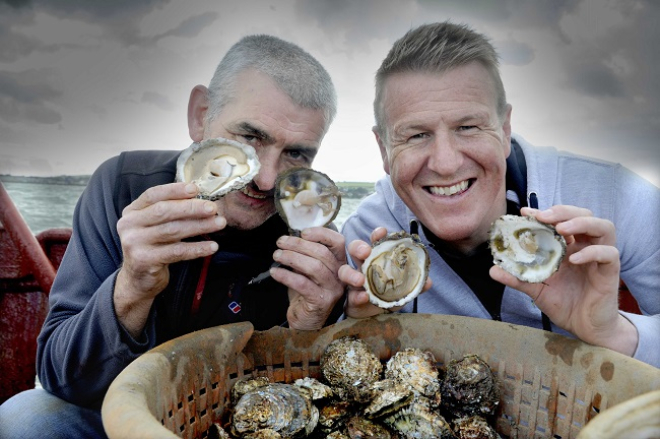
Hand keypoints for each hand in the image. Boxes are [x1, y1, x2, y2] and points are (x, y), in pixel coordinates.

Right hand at [114, 182, 225, 335]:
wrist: (138, 280)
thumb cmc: (153, 247)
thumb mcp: (155, 226)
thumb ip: (170, 212)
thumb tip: (201, 199)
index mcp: (132, 212)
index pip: (153, 195)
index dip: (175, 190)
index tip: (195, 188)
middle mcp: (129, 225)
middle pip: (164, 211)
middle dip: (192, 208)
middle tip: (213, 208)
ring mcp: (134, 243)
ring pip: (173, 231)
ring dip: (199, 226)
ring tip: (219, 223)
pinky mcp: (144, 260)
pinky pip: (177, 252)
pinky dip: (197, 248)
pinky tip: (212, 246)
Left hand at [270, 227, 346, 329]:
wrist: (304, 321)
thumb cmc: (305, 292)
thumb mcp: (307, 269)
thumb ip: (305, 254)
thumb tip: (290, 237)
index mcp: (339, 264)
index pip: (338, 242)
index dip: (321, 233)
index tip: (302, 232)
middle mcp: (340, 276)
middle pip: (323, 253)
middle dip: (299, 244)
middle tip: (281, 242)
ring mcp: (332, 290)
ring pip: (314, 267)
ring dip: (292, 258)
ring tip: (277, 255)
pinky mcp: (321, 302)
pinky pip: (303, 284)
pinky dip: (286, 276)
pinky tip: (275, 272)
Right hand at [338, 227, 431, 318]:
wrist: (376, 316)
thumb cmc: (388, 295)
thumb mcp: (403, 289)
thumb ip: (415, 284)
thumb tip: (429, 282)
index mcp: (377, 259)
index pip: (375, 242)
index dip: (377, 235)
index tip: (381, 232)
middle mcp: (363, 267)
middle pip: (355, 249)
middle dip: (358, 247)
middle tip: (365, 252)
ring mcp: (353, 281)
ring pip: (345, 271)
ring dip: (351, 274)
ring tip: (360, 281)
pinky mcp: (349, 297)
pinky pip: (350, 294)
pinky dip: (356, 296)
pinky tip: (364, 297)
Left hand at [489, 205, 637, 355]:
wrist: (585, 329)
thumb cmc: (565, 304)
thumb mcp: (536, 289)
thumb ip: (517, 278)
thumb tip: (492, 270)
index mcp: (568, 247)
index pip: (560, 221)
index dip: (544, 213)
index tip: (525, 212)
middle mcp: (585, 247)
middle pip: (584, 215)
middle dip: (563, 211)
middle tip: (543, 216)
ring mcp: (599, 258)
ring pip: (603, 227)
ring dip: (581, 222)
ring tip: (561, 228)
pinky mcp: (610, 272)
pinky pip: (609, 254)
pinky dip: (592, 252)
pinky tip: (573, 259)